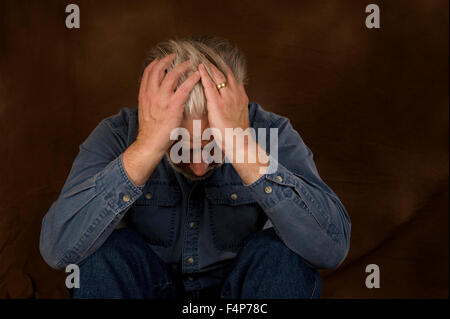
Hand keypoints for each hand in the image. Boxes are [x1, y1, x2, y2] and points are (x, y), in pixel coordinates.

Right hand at [123, 54, 199, 185]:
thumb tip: (155, 96)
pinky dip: (192, 79)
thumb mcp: (145, 111)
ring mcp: (162, 99)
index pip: (148, 72)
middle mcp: (151, 93)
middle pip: (158, 69)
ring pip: (172, 75)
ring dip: (182, 67)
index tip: (161, 58)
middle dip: (167, 60)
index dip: (155, 63)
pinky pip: (184, 87)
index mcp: (144, 94)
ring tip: (189, 63)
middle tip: (176, 56)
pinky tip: (198, 76)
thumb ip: (150, 101)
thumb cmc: (150, 131)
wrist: (150, 143)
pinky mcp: (173, 105)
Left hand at [199, 61, 267, 184]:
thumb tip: (227, 106)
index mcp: (241, 96)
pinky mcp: (218, 104)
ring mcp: (227, 98)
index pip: (232, 77)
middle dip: (216, 63)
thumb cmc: (238, 134)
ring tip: (201, 57)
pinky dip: (204, 75)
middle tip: (207, 54)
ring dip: (209, 65)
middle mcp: (236, 94)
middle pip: (225, 73)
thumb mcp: (238, 116)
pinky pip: (210, 86)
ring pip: (218, 76)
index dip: (224, 68)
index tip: (218, 61)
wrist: (240, 143)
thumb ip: (233, 107)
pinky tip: (198, 68)